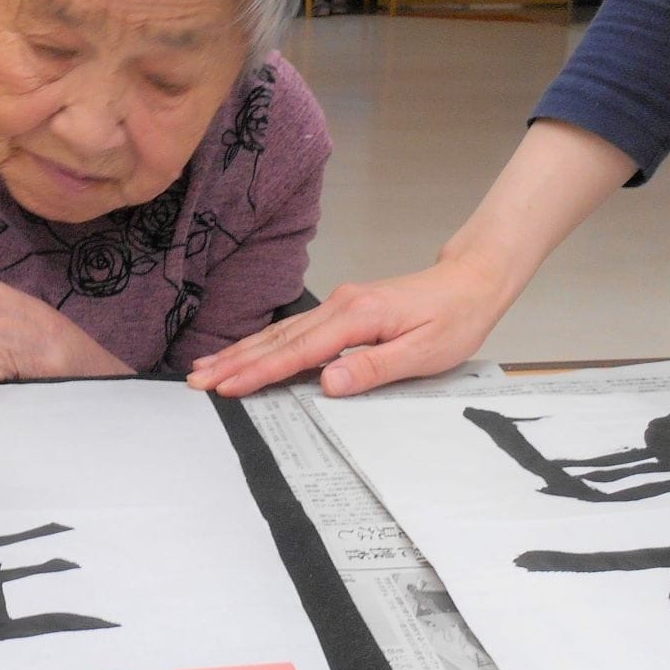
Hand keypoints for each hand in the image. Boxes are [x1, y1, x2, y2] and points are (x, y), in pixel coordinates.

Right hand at [186, 254, 507, 397]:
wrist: (471, 281)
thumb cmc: (455, 319)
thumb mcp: (424, 353)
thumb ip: (373, 369)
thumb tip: (327, 383)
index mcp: (357, 318)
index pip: (296, 353)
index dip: (258, 373)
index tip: (226, 387)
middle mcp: (341, 306)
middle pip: (277, 340)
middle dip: (235, 362)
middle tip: (198, 381)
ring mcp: (339, 304)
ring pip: (280, 333)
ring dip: (243, 352)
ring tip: (208, 368)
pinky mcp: (343, 308)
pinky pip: (294, 329)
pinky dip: (265, 342)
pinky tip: (248, 351)